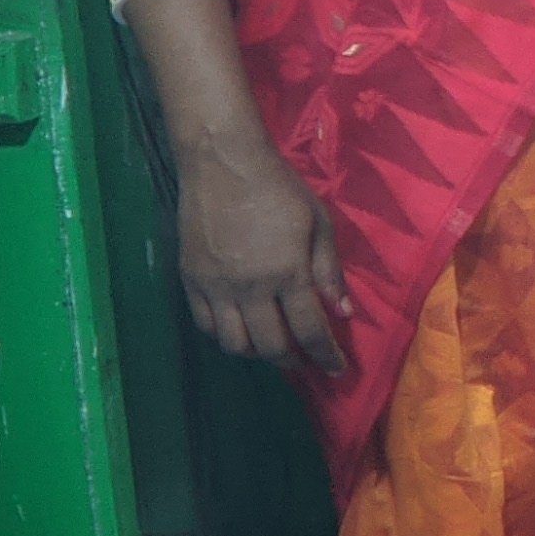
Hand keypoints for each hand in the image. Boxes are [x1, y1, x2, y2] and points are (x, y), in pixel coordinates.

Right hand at [176, 130, 353, 373]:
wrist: (223, 164)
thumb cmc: (279, 189)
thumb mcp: (318, 224)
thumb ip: (329, 270)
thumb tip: (344, 311)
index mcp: (287, 273)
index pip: (309, 330)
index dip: (325, 356)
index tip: (336, 370)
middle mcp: (249, 288)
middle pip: (269, 346)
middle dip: (292, 360)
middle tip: (305, 361)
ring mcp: (215, 287)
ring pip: (234, 343)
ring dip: (257, 353)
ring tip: (273, 346)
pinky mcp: (190, 280)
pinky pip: (205, 325)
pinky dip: (225, 336)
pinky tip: (241, 330)